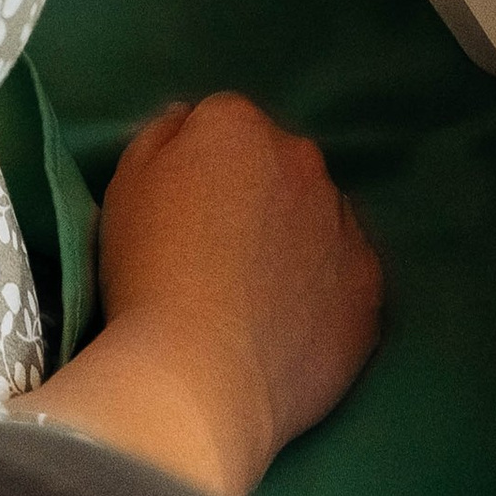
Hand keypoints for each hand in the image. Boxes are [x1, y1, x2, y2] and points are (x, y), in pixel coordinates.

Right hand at [15, 94, 381, 495]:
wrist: (197, 376)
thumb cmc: (147, 275)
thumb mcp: (124, 188)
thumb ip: (159, 136)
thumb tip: (188, 119)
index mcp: (238, 127)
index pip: (224, 126)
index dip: (202, 170)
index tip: (186, 214)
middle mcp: (302, 161)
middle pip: (279, 165)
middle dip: (257, 195)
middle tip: (221, 256)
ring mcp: (344, 224)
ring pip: (319, 216)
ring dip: (296, 239)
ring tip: (259, 299)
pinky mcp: (370, 287)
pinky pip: (347, 274)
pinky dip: (326, 291)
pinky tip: (293, 326)